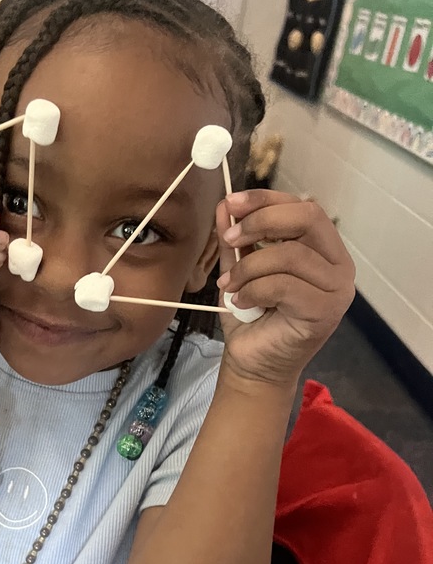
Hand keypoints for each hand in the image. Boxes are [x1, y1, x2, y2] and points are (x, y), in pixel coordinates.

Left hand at [215, 190, 354, 388]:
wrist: (254, 363)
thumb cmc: (253, 317)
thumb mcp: (240, 269)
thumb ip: (237, 239)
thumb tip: (225, 205)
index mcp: (324, 249)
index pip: (304, 207)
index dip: (267, 199)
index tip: (231, 203)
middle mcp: (339, 265)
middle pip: (308, 218)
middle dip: (261, 222)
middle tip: (229, 239)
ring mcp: (337, 289)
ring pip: (290, 254)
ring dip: (249, 266)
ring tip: (230, 285)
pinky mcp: (325, 311)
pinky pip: (284, 285)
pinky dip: (254, 289)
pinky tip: (241, 301)